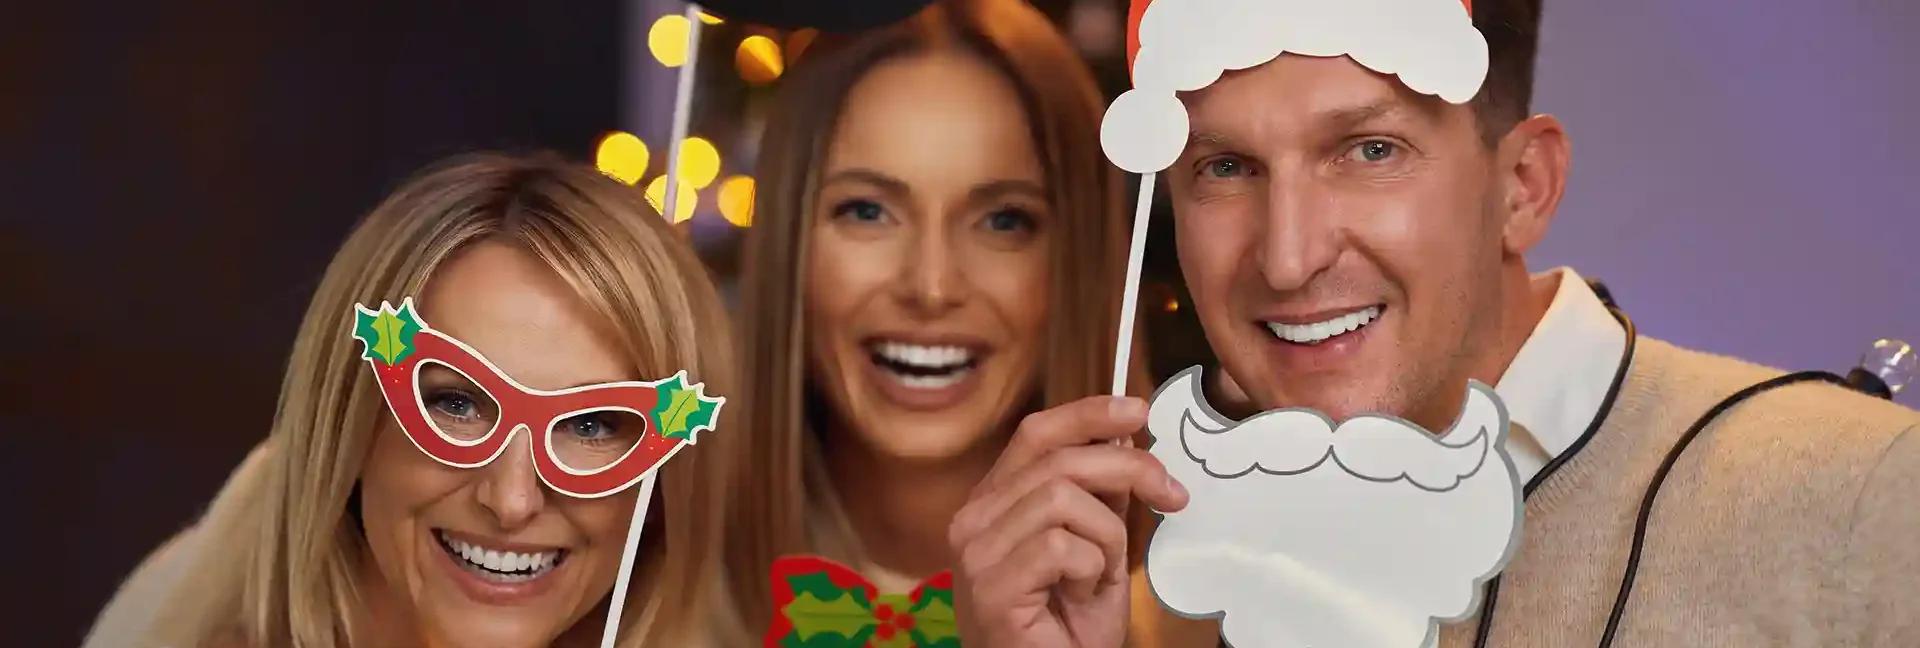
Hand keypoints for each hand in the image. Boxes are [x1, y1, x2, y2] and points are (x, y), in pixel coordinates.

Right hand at [948, 396, 1189, 647]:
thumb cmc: (1066, 627)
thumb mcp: (1095, 547)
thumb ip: (1099, 496)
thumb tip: (1124, 437)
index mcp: (994, 502)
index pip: (1035, 434)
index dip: (1088, 414)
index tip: (1137, 411)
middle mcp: (974, 519)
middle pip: (1058, 461)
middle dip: (1129, 470)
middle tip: (1173, 495)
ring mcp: (977, 552)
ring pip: (1062, 499)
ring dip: (1106, 535)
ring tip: (1102, 573)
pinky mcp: (992, 585)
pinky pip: (1061, 546)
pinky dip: (1090, 567)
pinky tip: (1082, 592)